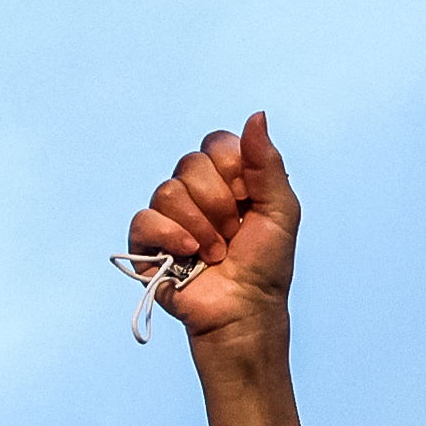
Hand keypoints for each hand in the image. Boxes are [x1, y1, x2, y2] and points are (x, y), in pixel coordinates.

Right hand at [126, 113, 300, 345]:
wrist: (245, 310)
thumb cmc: (266, 266)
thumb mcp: (281, 210)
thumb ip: (267, 162)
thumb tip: (256, 115)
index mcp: (226, 179)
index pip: (216, 144)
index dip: (233, 169)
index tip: (249, 200)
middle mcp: (195, 193)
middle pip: (191, 164)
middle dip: (219, 203)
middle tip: (233, 233)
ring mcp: (169, 218)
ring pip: (168, 191)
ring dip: (199, 226)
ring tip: (215, 253)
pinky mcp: (147, 244)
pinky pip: (144, 218)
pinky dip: (170, 235)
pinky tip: (188, 255)